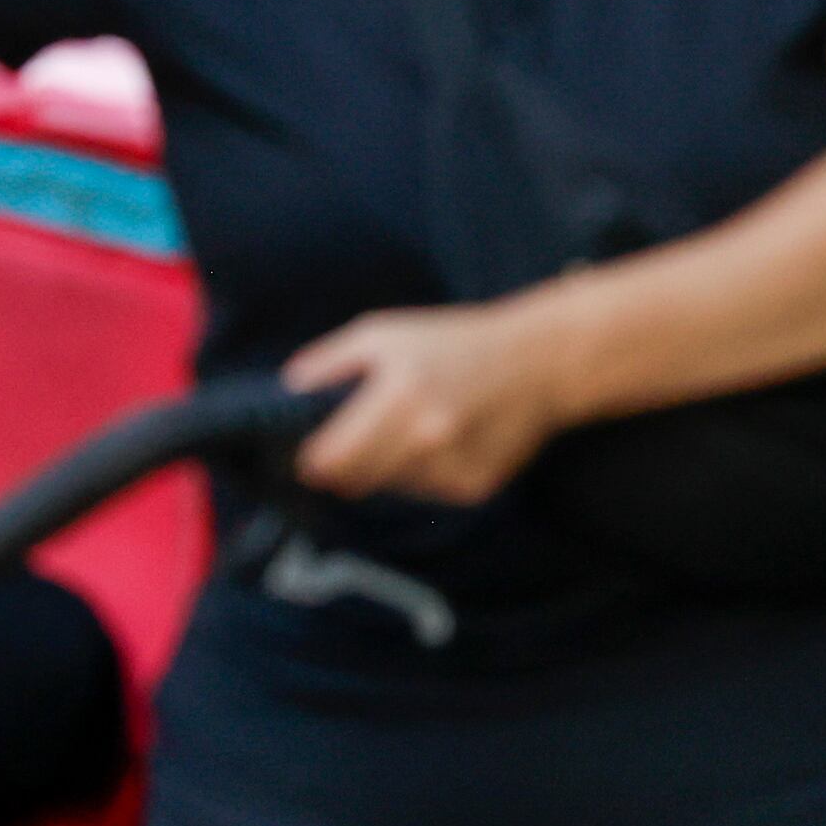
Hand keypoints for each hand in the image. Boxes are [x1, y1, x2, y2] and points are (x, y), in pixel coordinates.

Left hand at [285, 302, 580, 504]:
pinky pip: (426, 493)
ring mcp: (453, 467)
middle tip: (352, 446)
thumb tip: (284, 392)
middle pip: (353, 483)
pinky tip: (446, 441)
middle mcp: (426, 438)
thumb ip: (328, 362)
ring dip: (388, 469)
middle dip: (344, 468)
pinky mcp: (474, 487)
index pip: (328, 460)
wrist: (540, 362)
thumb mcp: (385, 332)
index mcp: (397, 395)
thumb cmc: (455, 341)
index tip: (308, 454)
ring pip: (390, 488)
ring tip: (414, 430)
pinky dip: (424, 474)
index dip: (310, 461)